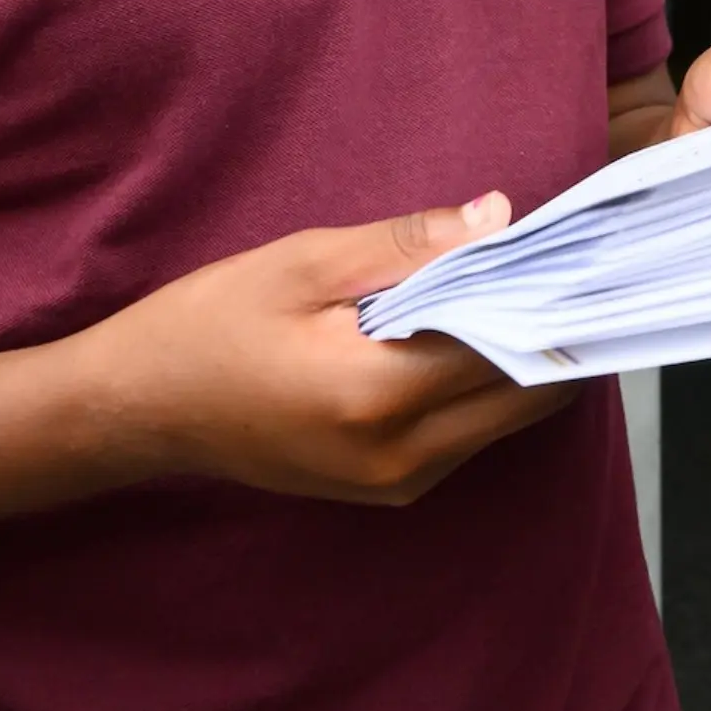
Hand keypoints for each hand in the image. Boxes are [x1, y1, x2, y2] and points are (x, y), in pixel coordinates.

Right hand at [82, 193, 578, 505]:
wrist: (143, 409)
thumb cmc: (209, 325)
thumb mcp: (303, 263)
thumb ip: (407, 244)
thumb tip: (498, 219)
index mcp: (378, 393)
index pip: (505, 344)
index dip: (542, 293)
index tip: (567, 249)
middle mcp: (400, 455)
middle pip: (525, 395)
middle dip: (542, 330)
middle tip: (544, 267)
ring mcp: (396, 483)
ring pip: (503, 422)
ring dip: (514, 360)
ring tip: (498, 293)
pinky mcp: (387, 490)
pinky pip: (466, 439)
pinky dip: (479, 389)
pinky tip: (456, 337)